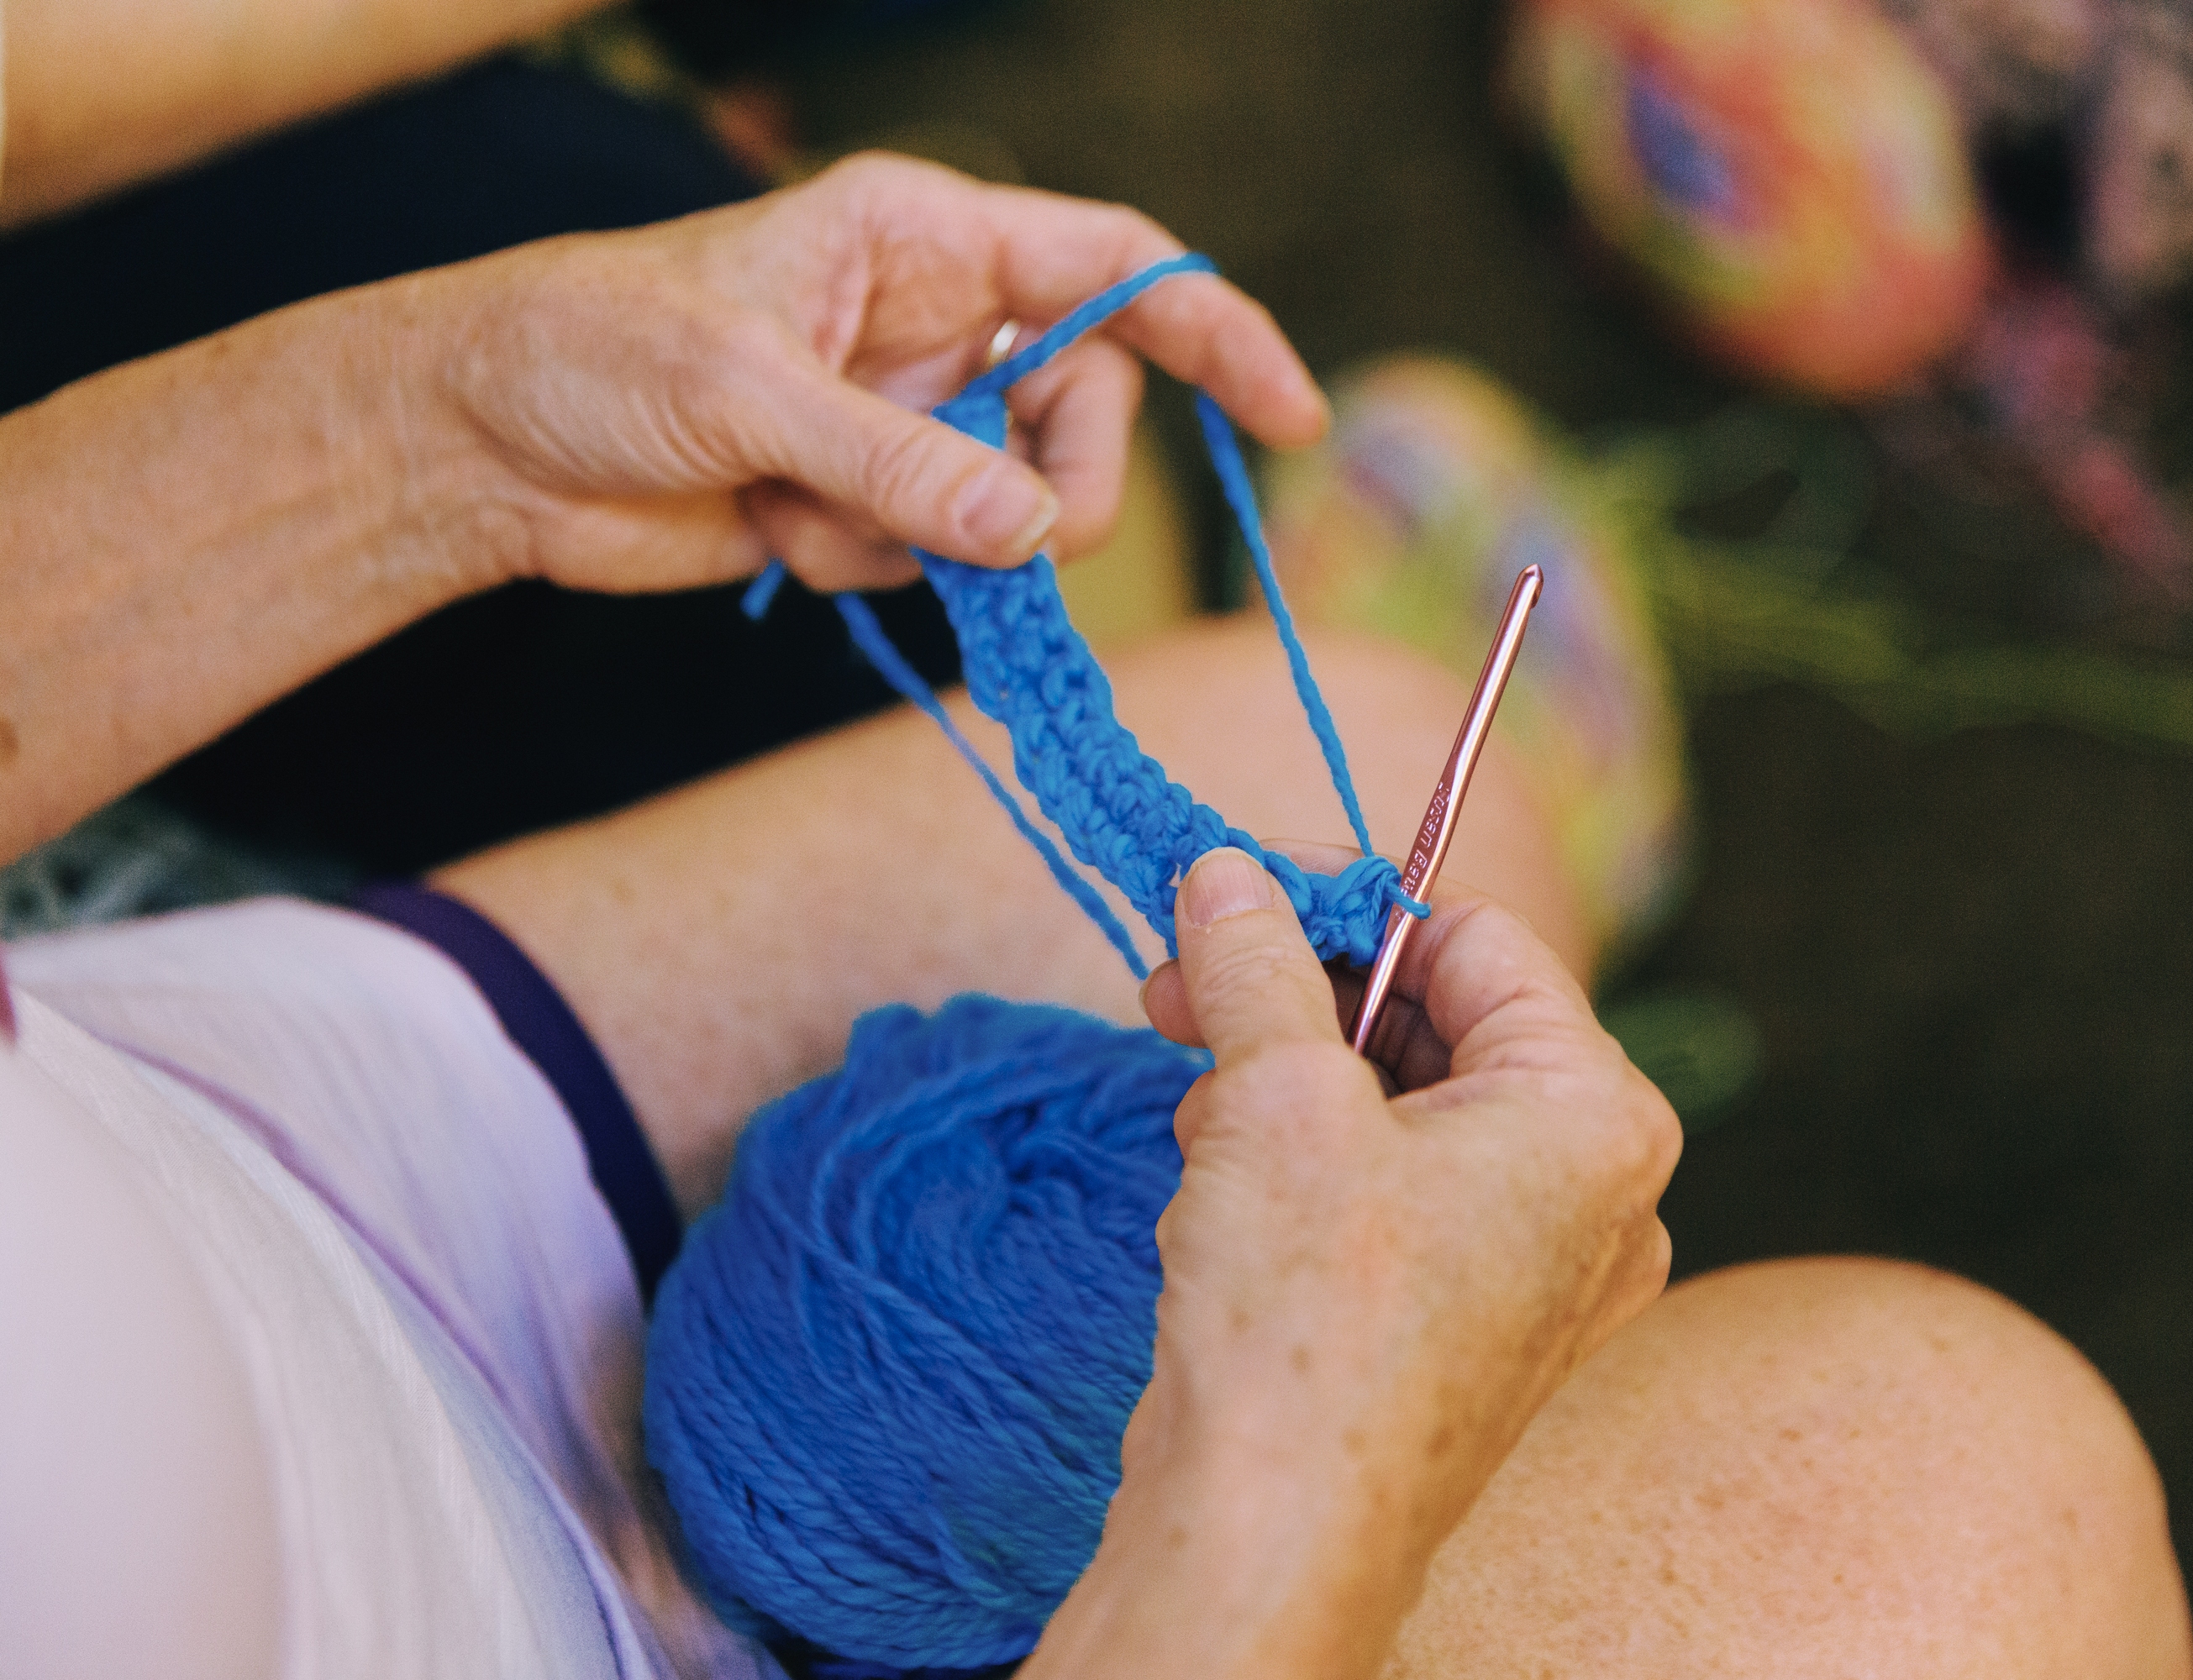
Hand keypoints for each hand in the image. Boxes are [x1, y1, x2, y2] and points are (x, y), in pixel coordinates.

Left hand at [426, 152, 1328, 594]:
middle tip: (1001, 541)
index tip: (1291, 419)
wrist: (484, 446)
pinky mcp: (870, 505)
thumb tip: (1039, 538)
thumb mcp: (749, 393)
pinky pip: (941, 563)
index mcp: (926, 237)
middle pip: (1087, 414)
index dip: (1216, 333)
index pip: (1118, 266)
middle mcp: (937, 324)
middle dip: (1053, 490)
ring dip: (933, 542)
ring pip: (1016, 508)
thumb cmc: (592, 352)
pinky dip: (872, 569)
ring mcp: (908, 420)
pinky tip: (775, 531)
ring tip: (810, 511)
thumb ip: (903, 466)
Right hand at [1029, 846, 1677, 1678]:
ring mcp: (1535, 1265)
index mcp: (1597, 1113)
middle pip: (1442, 1020)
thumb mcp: (1273, 1094)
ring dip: (1289, 1077)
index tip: (1236, 893)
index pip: (1478, 940)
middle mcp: (1594, 1189)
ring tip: (1198, 1107)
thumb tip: (1224, 871)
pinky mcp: (1467, 1319)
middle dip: (1301, 995)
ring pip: (1406, 1104)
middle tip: (1181, 984)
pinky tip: (1223, 1178)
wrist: (1271, 1533)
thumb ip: (1256, 961)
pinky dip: (1307, 1159)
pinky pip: (1396, 1188)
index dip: (1347, 904)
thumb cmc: (1307, 1315)